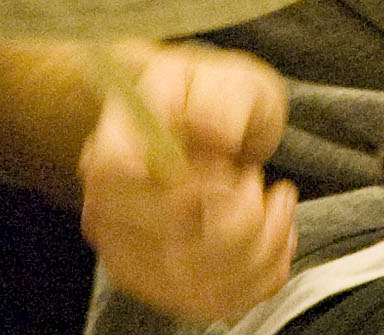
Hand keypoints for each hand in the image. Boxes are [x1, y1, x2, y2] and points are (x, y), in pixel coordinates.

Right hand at [78, 41, 299, 321]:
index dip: (180, 182)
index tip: (224, 166)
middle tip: (251, 176)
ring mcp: (134, 260)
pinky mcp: (168, 290)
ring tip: (272, 199)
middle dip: (240, 214)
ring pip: (203, 285)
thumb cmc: (212, 101)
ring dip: (263, 241)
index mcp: (109, 149)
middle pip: (168, 247)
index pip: (115, 177)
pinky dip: (268, 267)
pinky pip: (225, 303)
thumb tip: (213, 134)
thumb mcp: (224, 80)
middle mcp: (108, 215)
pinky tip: (275, 229)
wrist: (209, 128)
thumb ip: (219, 99)